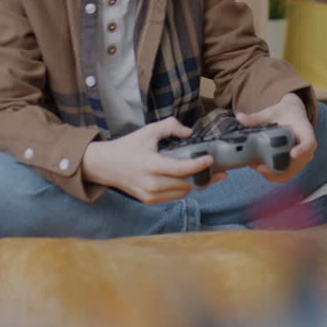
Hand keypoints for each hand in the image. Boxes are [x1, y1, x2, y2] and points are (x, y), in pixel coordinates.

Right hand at [81, 117, 226, 203]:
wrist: (104, 165)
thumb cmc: (127, 147)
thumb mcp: (147, 131)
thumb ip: (169, 126)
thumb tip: (189, 132)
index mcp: (151, 165)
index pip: (181, 168)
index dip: (199, 165)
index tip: (211, 159)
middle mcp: (151, 183)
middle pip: (186, 183)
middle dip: (205, 177)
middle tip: (221, 171)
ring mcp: (150, 194)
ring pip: (182, 192)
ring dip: (195, 184)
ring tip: (209, 175)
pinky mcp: (149, 200)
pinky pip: (173, 196)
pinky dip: (183, 189)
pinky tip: (191, 180)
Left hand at [235, 92, 315, 181]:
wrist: (292, 116)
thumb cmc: (284, 113)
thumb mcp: (271, 113)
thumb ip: (256, 117)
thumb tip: (239, 117)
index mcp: (305, 132)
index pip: (308, 143)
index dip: (302, 150)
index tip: (292, 154)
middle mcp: (306, 148)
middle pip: (298, 163)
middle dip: (279, 168)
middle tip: (259, 166)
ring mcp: (301, 158)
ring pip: (290, 172)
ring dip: (273, 174)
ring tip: (255, 167)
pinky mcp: (294, 165)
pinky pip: (285, 174)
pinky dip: (273, 175)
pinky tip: (259, 169)